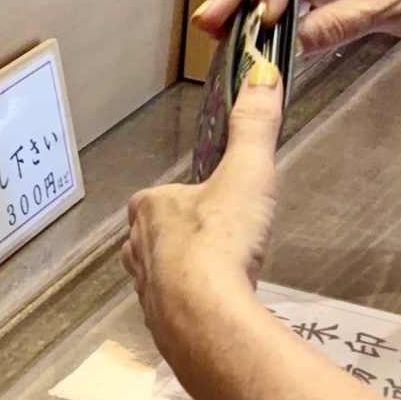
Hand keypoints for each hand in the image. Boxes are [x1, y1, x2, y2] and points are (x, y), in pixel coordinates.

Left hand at [122, 66, 282, 366]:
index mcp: (149, 208)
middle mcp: (136, 248)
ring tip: (217, 280)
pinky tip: (214, 311)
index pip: (158, 197)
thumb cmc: (220, 240)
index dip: (186, 200)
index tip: (213, 207)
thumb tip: (264, 74)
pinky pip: (173, 311)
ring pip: (160, 275)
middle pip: (155, 236)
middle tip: (218, 245)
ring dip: (184, 275)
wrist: (205, 315)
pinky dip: (190, 308)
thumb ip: (254, 128)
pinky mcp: (158, 325)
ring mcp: (144, 290)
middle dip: (181, 239)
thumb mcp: (246, 175)